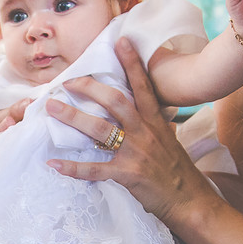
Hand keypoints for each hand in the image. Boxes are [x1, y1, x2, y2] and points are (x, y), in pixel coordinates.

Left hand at [45, 38, 223, 223]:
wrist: (191, 202)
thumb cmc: (179, 173)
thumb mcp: (170, 141)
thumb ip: (155, 125)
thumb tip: (148, 112)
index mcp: (156, 122)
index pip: (143, 86)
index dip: (132, 62)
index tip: (121, 41)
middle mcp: (145, 133)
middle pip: (115, 100)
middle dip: (89, 88)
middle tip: (68, 82)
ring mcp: (136, 153)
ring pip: (99, 129)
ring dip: (73, 117)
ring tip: (52, 107)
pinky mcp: (127, 175)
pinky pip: (94, 170)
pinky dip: (72, 167)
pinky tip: (53, 163)